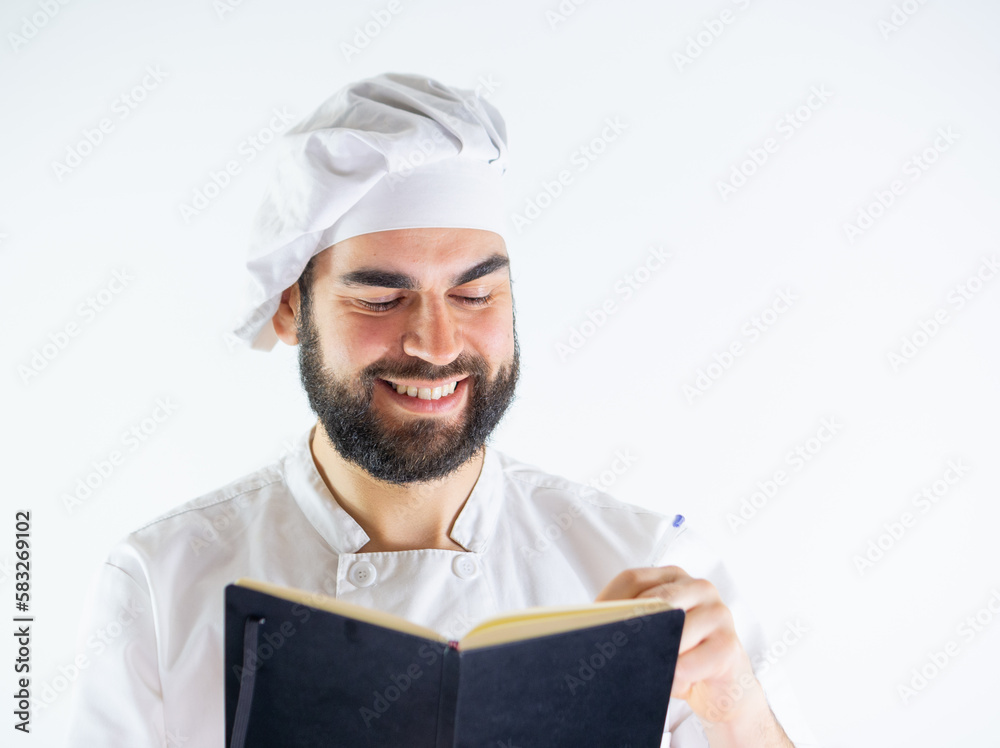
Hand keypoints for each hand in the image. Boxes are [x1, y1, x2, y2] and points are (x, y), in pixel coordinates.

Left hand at [595, 565, 788, 745]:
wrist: (724, 688)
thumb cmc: (682, 655)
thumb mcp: (656, 633)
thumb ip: (634, 622)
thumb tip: (598, 628)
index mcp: (674, 577)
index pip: (632, 579)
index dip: (607, 602)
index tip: (589, 624)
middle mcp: (699, 587)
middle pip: (654, 601)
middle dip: (630, 628)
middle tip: (610, 650)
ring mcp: (718, 613)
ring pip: (673, 631)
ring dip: (653, 656)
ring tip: (643, 670)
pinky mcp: (729, 645)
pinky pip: (688, 664)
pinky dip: (672, 678)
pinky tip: (671, 684)